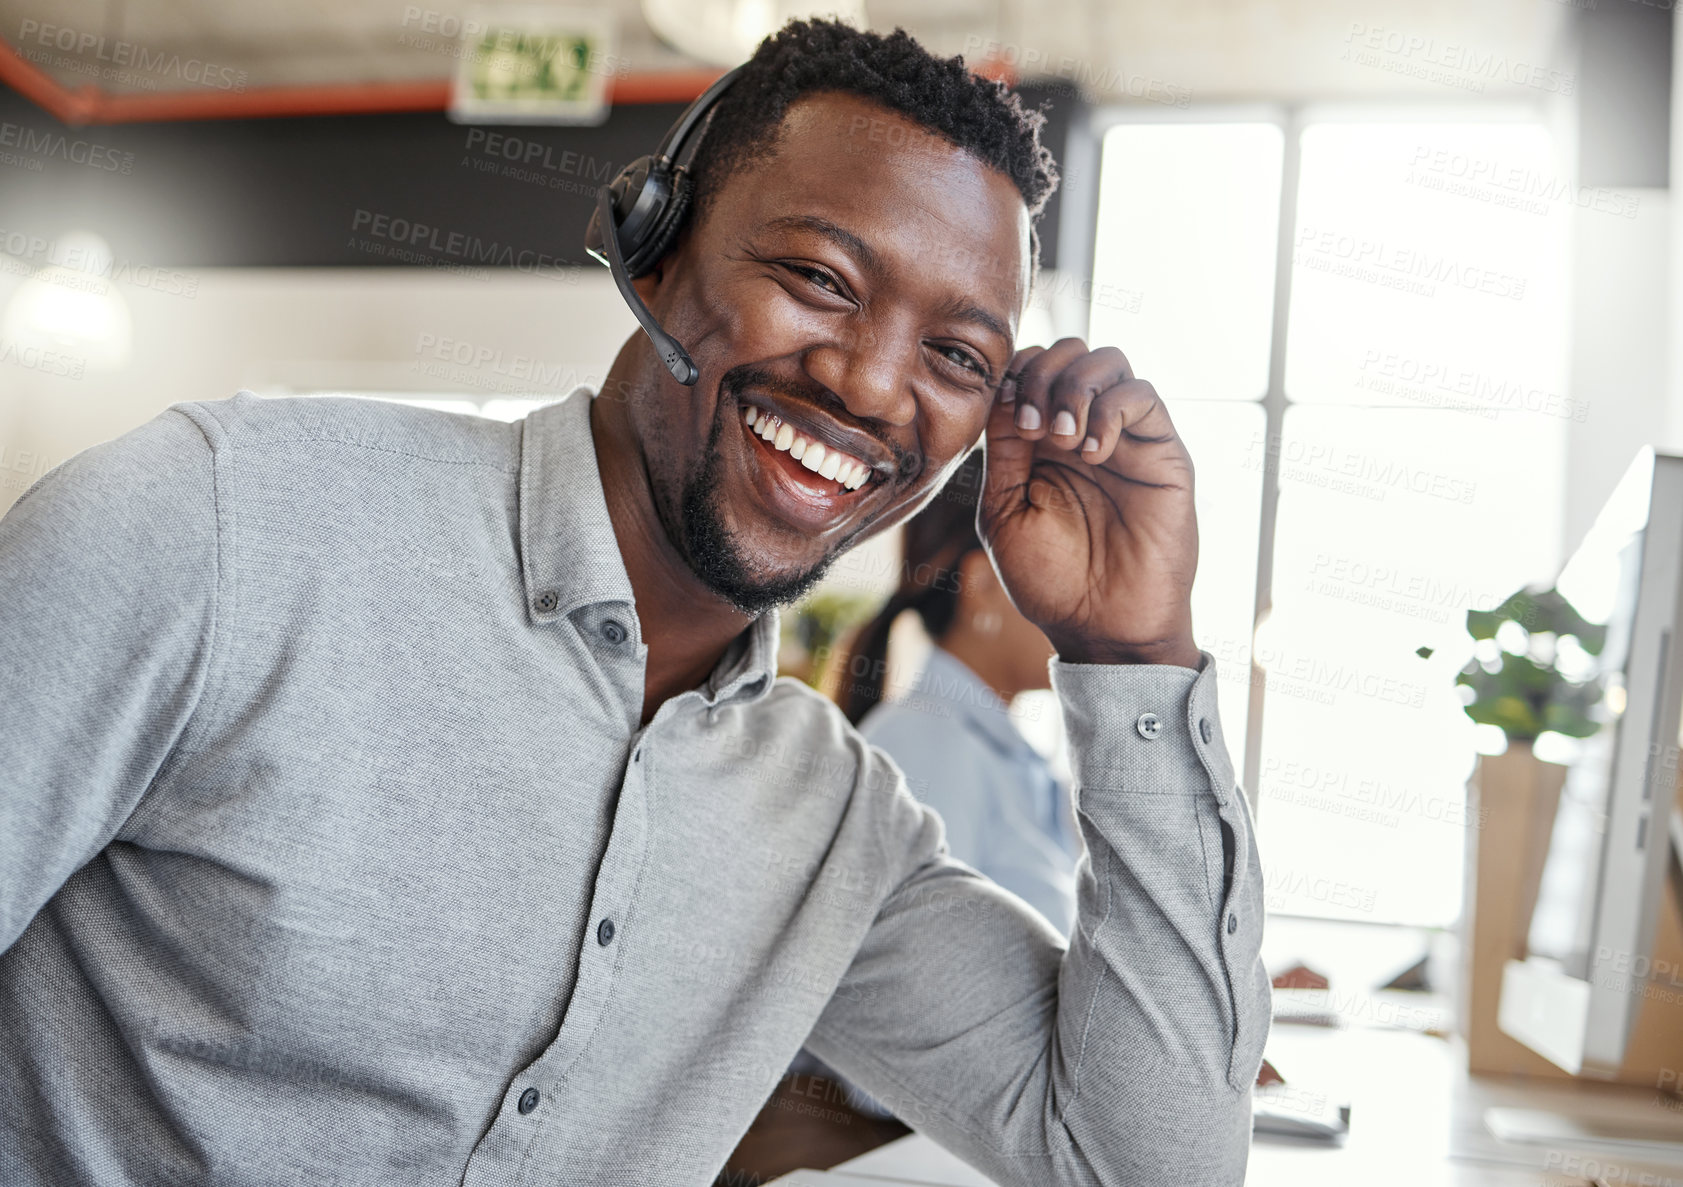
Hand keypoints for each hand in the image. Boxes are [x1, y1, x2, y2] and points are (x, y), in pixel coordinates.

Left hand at [978, 338, 1199, 667]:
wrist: (1102, 627)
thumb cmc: (1050, 581)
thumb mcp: (1003, 512)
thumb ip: (1002, 451)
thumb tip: (1005, 391)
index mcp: (1039, 442)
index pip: (1030, 369)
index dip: (1015, 377)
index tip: (1008, 419)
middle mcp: (1082, 429)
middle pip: (1068, 351)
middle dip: (1042, 375)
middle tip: (1033, 428)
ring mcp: (1124, 437)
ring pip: (1108, 360)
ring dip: (1075, 387)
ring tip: (1063, 440)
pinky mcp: (1162, 451)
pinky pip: (1142, 395)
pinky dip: (1110, 409)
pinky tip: (1092, 454)